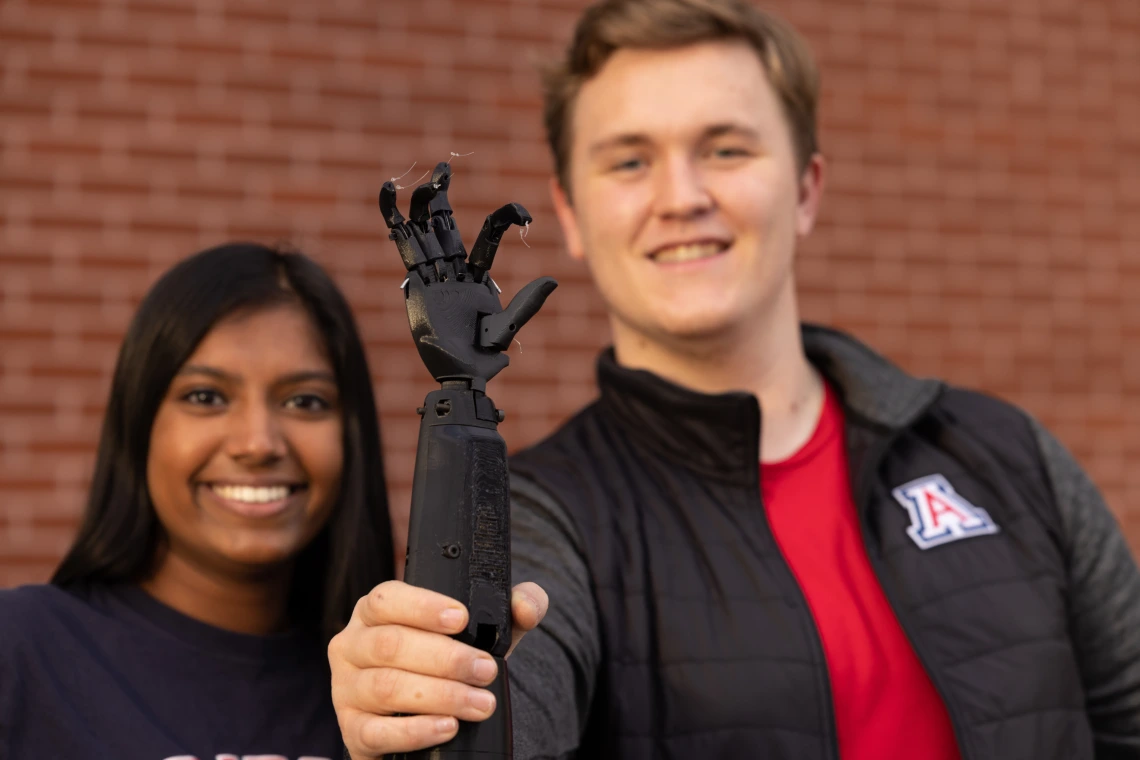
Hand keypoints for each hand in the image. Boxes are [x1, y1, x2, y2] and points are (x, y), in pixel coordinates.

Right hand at [329, 580, 548, 758]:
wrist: (431, 717)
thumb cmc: (449, 664)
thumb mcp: (481, 632)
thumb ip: (510, 610)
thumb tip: (525, 606)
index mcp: (376, 611)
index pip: (388, 598)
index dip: (423, 606)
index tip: (462, 618)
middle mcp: (353, 644)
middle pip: (390, 645)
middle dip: (446, 659)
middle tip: (486, 671)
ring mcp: (347, 689)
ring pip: (385, 687)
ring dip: (439, 696)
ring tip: (479, 703)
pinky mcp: (352, 730)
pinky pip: (376, 731)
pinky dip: (415, 731)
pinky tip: (447, 727)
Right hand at [379, 162, 556, 385]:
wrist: (460, 374)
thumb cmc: (484, 355)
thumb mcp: (508, 325)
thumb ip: (527, 302)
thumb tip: (552, 281)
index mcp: (477, 277)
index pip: (487, 238)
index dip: (503, 221)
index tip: (524, 214)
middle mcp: (452, 272)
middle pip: (446, 227)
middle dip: (442, 199)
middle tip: (442, 170)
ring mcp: (432, 275)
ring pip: (424, 232)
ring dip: (421, 205)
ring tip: (422, 180)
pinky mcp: (414, 282)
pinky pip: (403, 247)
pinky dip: (393, 220)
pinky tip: (388, 195)